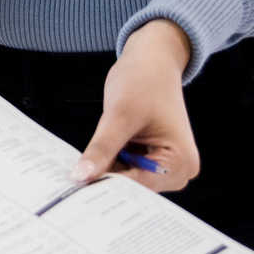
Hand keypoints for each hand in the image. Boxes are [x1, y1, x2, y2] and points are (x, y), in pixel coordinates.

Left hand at [76, 20, 198, 194]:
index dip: (106, 188)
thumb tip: (81, 177)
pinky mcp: (153, 160)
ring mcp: (167, 167)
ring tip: (81, 170)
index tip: (76, 193)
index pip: (138, 187)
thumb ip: (102, 148)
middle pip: (134, 188)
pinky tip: (92, 162)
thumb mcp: (119, 114)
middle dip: (105, 182)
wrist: (152, 59)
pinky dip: (109, 165)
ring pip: (127, 180)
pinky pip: (126, 171)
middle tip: (72, 183)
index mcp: (181, 161)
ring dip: (105, 173)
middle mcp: (179, 170)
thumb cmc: (144, 79)